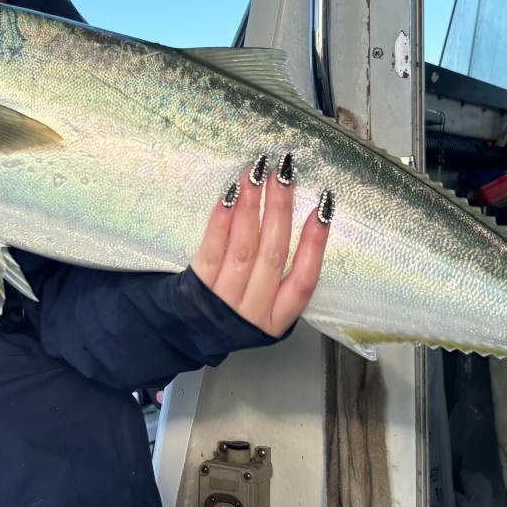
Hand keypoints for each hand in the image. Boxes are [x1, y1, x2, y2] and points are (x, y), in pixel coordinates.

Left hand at [191, 155, 331, 337]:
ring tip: (256, 173)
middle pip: (273, 254)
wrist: (184, 333)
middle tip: (284, 172)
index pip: (303, 281)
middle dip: (281, 209)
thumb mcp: (262, 306)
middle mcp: (253, 311)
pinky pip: (212, 250)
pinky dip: (222, 220)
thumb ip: (279, 274)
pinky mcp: (196, 287)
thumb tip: (291, 213)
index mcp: (277, 318)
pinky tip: (230, 194)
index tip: (323, 207)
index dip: (315, 244)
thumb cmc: (230, 310)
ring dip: (253, 206)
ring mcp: (223, 301)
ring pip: (244, 248)